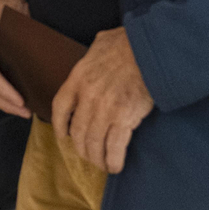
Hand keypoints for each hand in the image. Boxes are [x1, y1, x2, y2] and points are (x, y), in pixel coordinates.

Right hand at [0, 0, 30, 116]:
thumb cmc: (11, 6)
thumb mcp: (20, 19)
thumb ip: (25, 41)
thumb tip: (43, 67)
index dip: (4, 92)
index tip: (22, 102)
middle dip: (4, 103)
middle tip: (26, 112)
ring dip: (1, 103)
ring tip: (22, 110)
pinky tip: (14, 100)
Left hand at [53, 27, 155, 173]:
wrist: (150, 49)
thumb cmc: (129, 43)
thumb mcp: (101, 43)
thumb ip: (92, 56)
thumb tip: (95, 57)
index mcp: (78, 78)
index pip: (60, 108)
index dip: (59, 126)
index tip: (63, 136)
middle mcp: (87, 97)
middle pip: (77, 132)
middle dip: (82, 148)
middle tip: (88, 155)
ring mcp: (104, 109)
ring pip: (94, 143)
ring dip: (97, 158)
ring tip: (102, 164)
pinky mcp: (124, 118)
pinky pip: (113, 147)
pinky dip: (113, 160)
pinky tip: (115, 166)